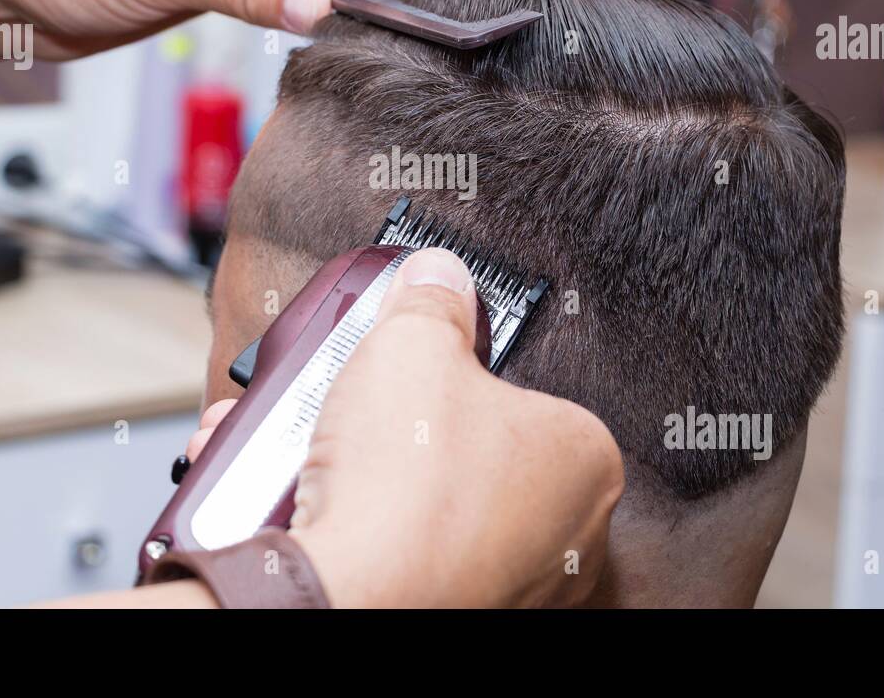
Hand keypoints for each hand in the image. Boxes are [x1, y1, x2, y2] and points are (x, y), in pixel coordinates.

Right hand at [189, 249, 624, 607]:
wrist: (347, 601)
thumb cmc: (407, 488)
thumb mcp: (412, 346)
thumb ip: (431, 299)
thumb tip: (436, 274)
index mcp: (584, 460)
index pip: (524, 394)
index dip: (458, 373)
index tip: (414, 367)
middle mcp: (564, 534)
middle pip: (471, 449)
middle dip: (404, 426)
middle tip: (362, 405)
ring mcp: (511, 583)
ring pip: (431, 504)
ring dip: (369, 472)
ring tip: (313, 446)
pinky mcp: (453, 609)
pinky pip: (401, 549)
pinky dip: (355, 525)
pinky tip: (299, 497)